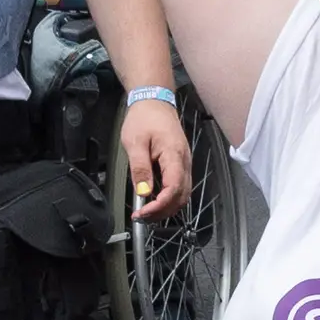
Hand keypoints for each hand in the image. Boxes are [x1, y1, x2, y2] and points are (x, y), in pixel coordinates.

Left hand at [118, 89, 189, 221]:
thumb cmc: (144, 118)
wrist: (154, 101)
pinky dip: (169, 199)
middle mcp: (184, 161)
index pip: (174, 189)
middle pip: (182, 196)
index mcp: (174, 155)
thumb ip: (140, 168)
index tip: (143, 213)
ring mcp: (184, 163)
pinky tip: (154, 201)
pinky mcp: (180, 163)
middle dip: (163, 211)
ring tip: (146, 213)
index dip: (159, 206)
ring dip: (167, 208)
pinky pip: (180, 187)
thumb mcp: (135, 142)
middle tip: (141, 218)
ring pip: (183, 194)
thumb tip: (144, 192)